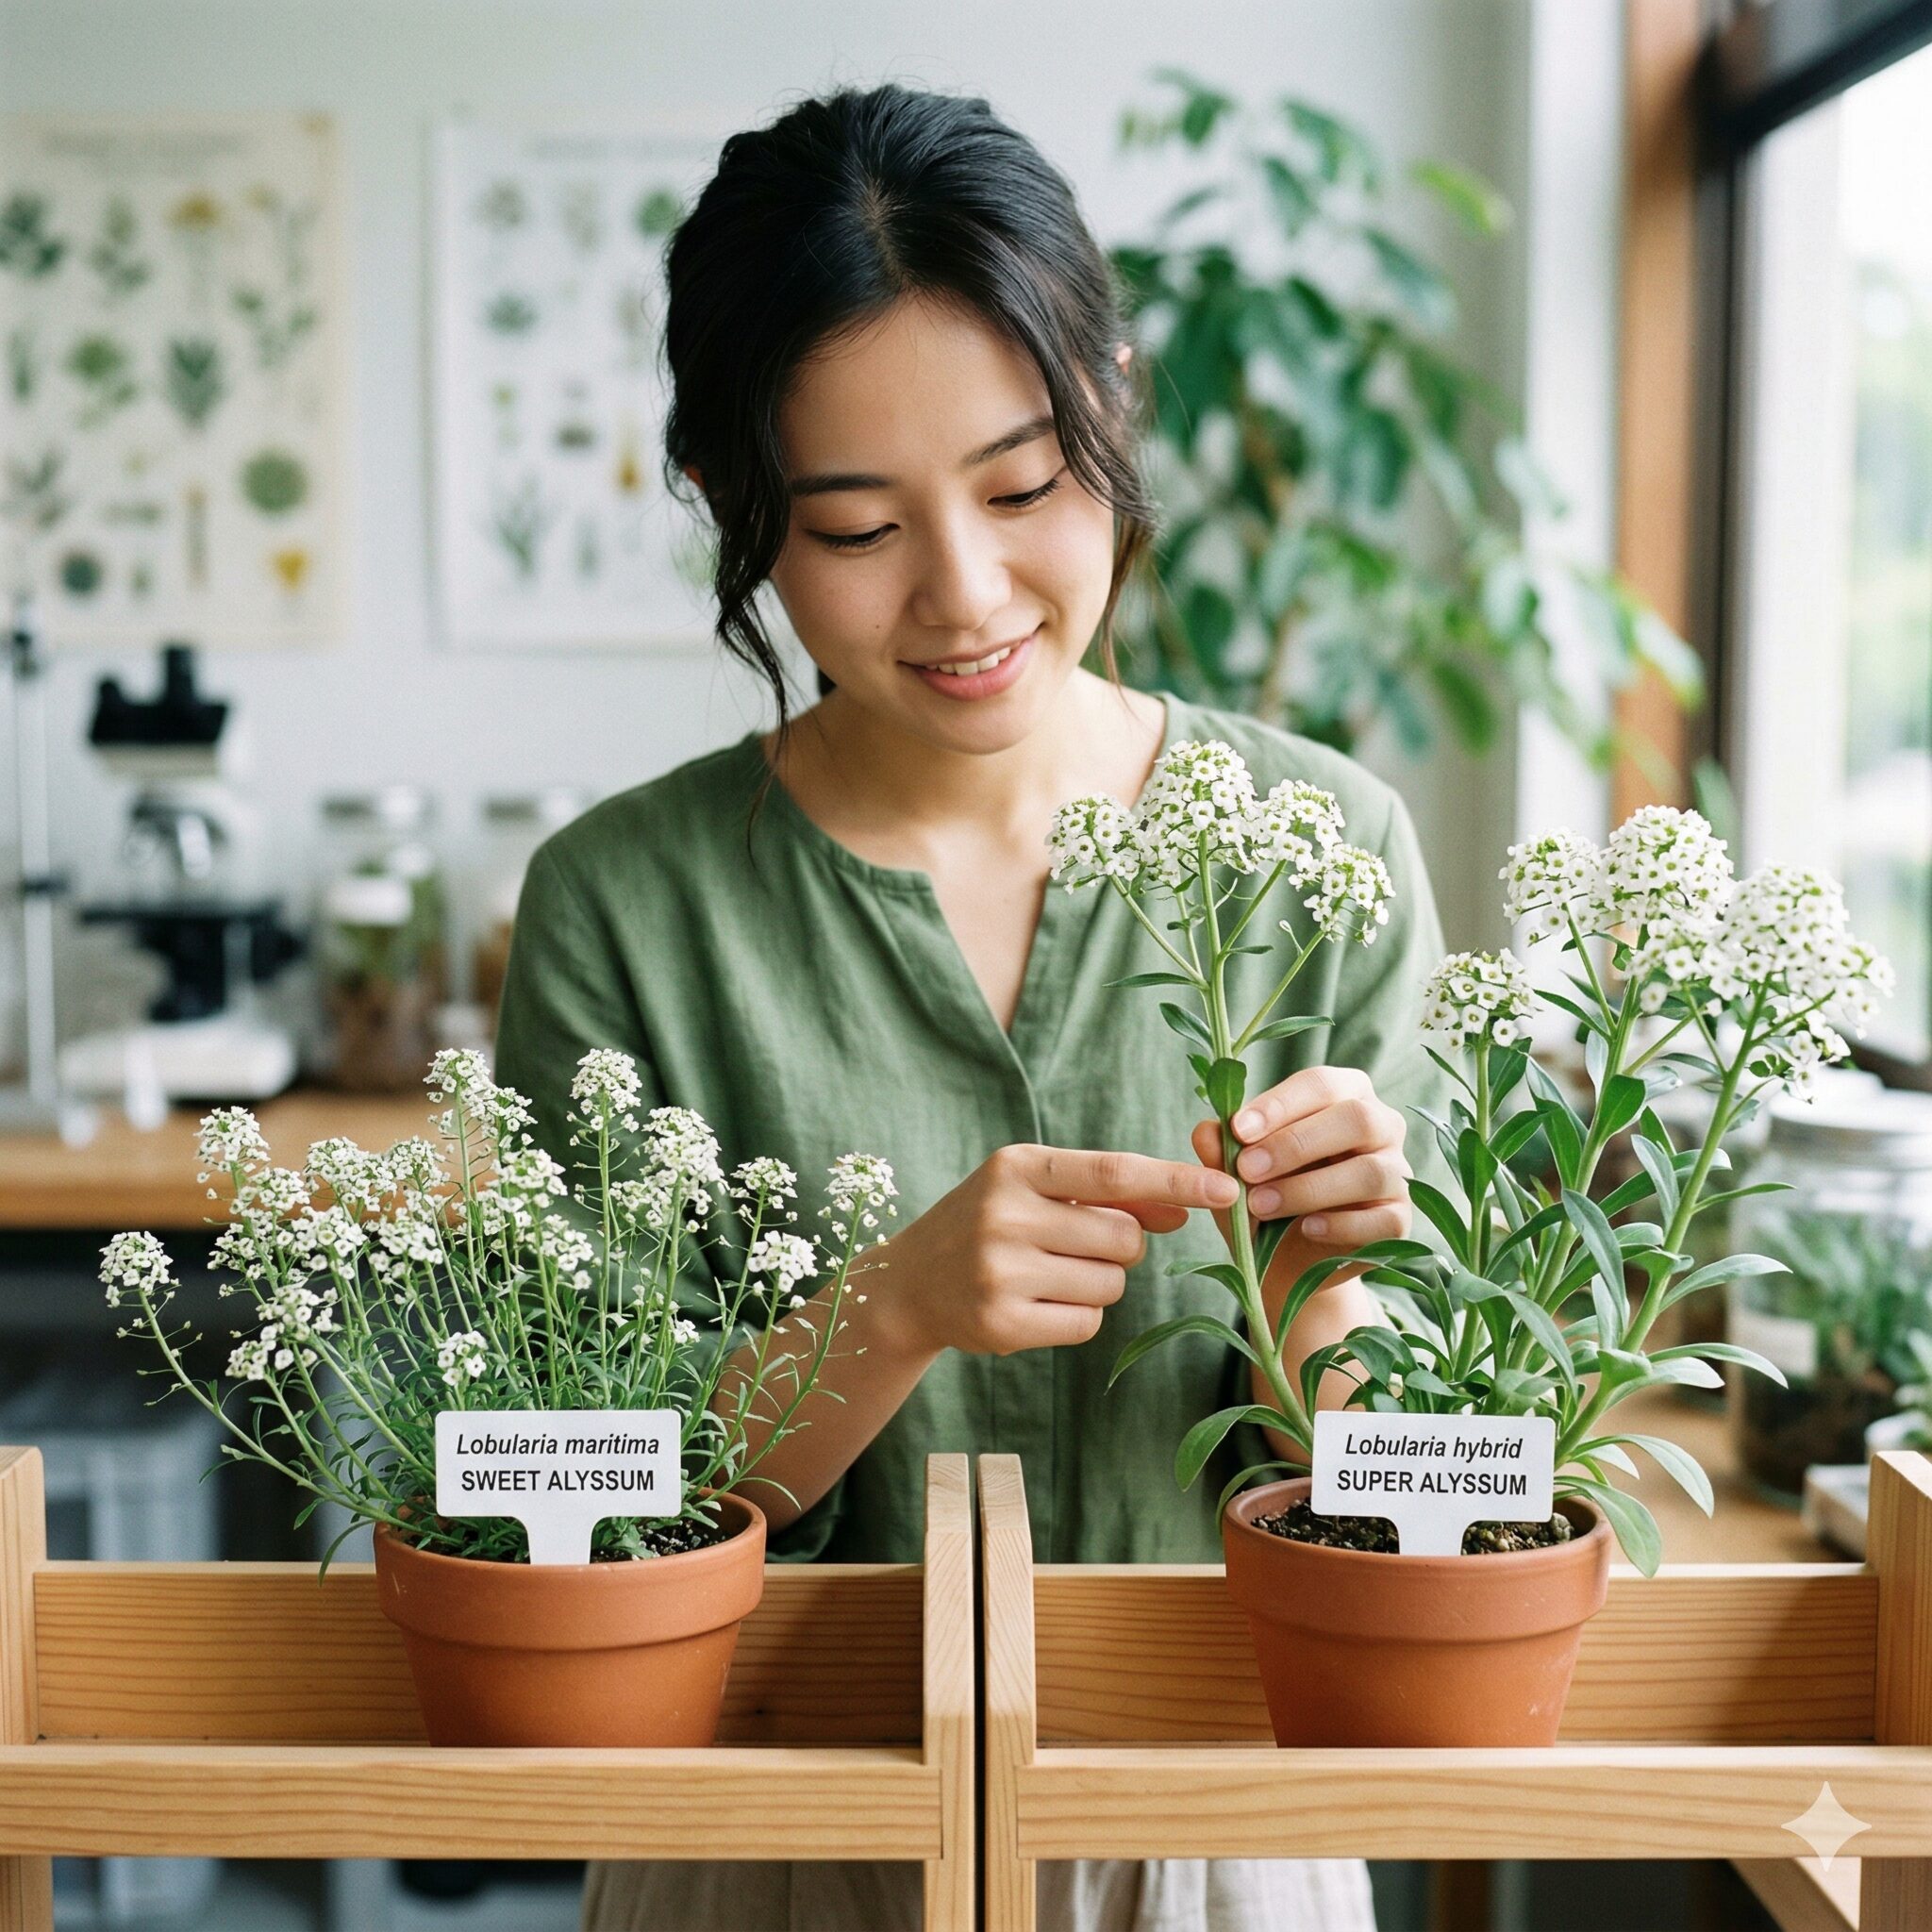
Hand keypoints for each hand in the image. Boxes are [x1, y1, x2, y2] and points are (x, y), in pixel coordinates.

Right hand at [859, 1143, 1239, 1358]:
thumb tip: (1184, 1208)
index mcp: (1017, 1166)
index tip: (1227, 1188)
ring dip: (1100, 1283)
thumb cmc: (987, 1222)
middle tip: (1079, 1244)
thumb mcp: (1036, 1189)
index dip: (1177, 1180)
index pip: (1115, 1171)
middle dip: (1123, 1246)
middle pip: (1124, 1238)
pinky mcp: (1002, 1324)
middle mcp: (1005, 1214)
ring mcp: (1000, 1272)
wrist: (908, 1283)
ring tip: (1050, 1273)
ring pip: (1111, 1284)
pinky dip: (1078, 1316)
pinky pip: (1087, 1323)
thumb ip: (1108, 1193)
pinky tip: (1037, 1303)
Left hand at [1189, 1066, 1411, 1254]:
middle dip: (1295, 1144)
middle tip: (1247, 1169)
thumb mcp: (1234, 1173)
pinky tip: (1305, 1229)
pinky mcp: (1399, 1219)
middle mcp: (1381, 1125)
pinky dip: (1340, 1225)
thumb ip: (1221, 1151)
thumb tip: (1205, 1131)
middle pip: (1355, 1118)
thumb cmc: (1264, 1194)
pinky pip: (1382, 1219)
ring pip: (1369, 1172)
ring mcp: (1397, 1173)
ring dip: (1309, 1188)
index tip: (1238, 1129)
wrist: (1286, 1260)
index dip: (1279, 1104)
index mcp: (1344, 1095)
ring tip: (1261, 1206)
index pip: (1320, 1084)